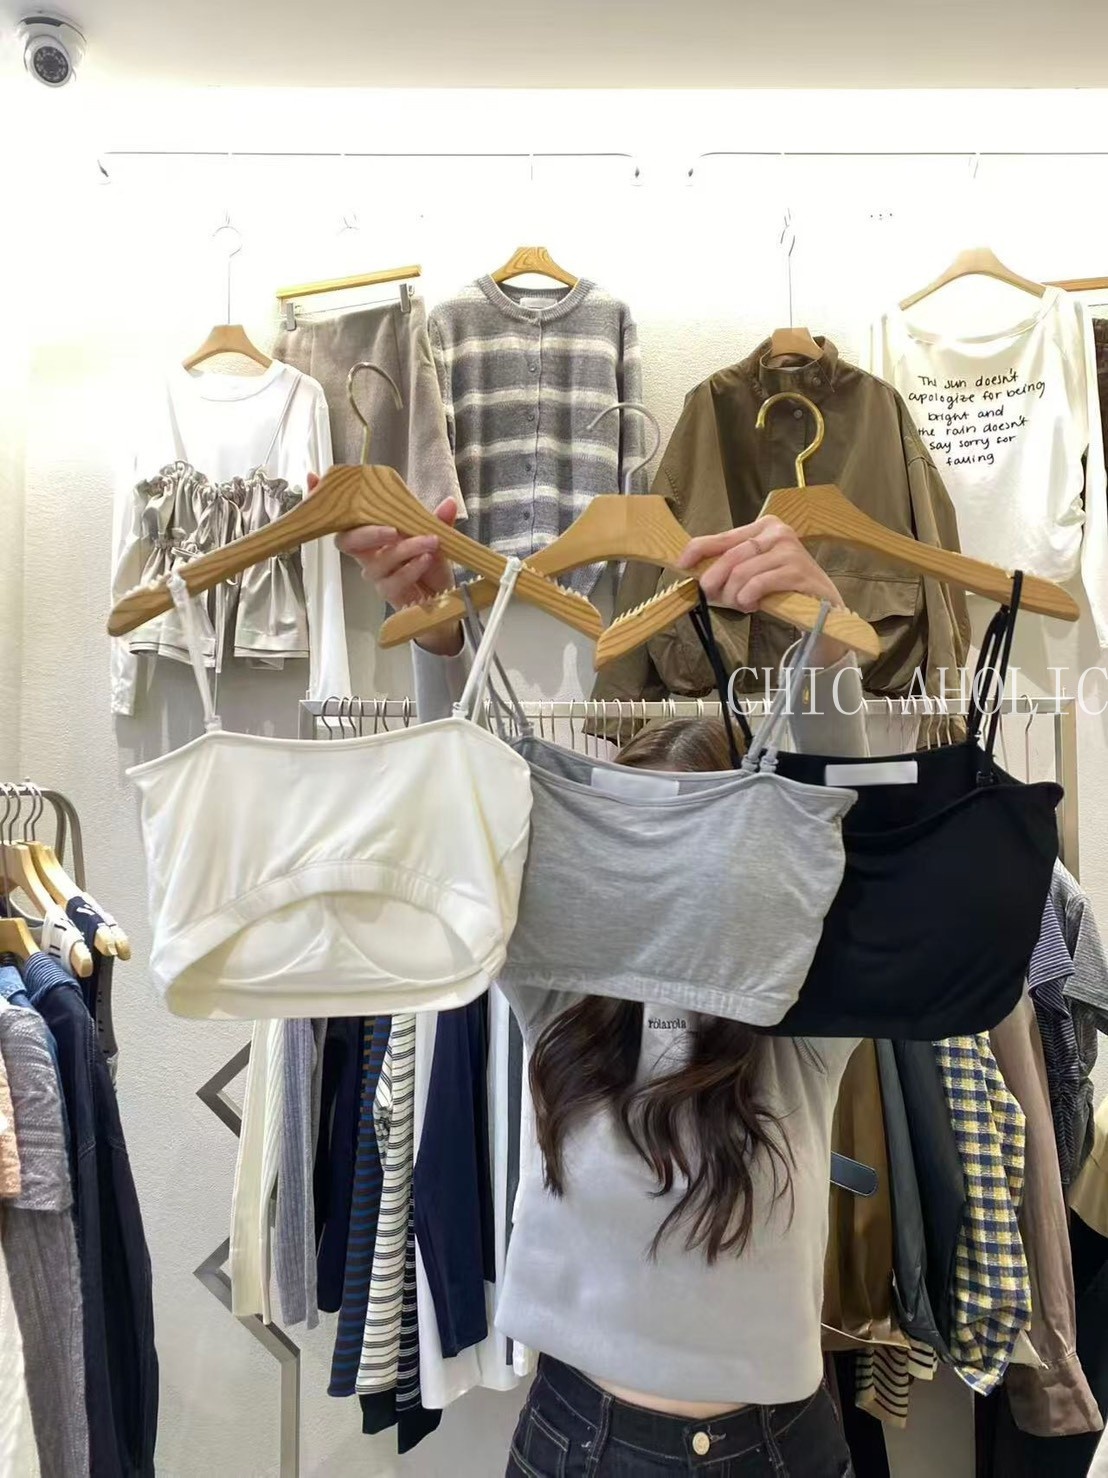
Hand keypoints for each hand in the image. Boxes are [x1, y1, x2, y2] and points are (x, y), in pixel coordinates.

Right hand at [312, 471, 462, 656]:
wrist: (442, 596)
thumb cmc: (429, 562)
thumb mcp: (435, 536)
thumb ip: (436, 519)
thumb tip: (448, 502)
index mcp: (371, 533)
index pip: (343, 517)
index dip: (323, 501)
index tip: (312, 480)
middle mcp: (367, 553)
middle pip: (347, 542)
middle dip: (369, 533)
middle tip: (393, 530)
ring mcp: (375, 574)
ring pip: (379, 561)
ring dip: (405, 549)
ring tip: (428, 542)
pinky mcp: (387, 593)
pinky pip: (393, 580)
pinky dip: (411, 568)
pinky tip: (425, 560)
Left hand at [677, 516, 847, 667]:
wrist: (821, 604)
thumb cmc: (781, 586)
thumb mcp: (753, 570)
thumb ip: (730, 565)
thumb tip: (695, 570)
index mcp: (764, 526)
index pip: (722, 536)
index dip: (698, 550)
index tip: (681, 564)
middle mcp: (778, 532)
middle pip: (730, 557)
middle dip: (715, 580)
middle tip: (712, 595)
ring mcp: (790, 550)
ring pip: (742, 573)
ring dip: (733, 595)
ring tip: (741, 604)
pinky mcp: (798, 571)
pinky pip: (758, 585)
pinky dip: (748, 598)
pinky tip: (752, 605)